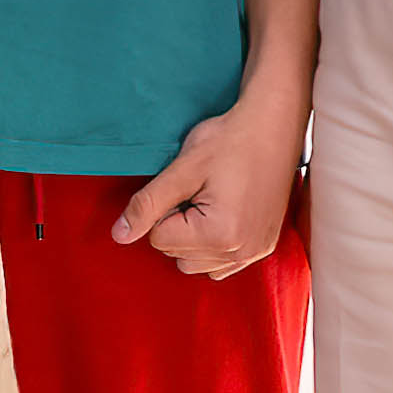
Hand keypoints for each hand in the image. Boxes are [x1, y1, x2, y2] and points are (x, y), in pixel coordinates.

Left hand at [111, 87, 305, 278]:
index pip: (159, 240)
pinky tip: (220, 214)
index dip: (161, 208)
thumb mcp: (181, 169)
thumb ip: (148, 204)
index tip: (184, 185)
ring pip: (197, 264)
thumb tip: (119, 236)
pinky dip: (212, 246)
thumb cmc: (228, 141)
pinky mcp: (264, 246)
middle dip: (175, 225)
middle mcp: (242, 253)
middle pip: (177, 255)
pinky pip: (222, 264)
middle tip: (197, 191)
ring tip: (208, 201)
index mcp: (220, 235)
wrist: (273, 127)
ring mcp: (256, 253)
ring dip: (192, 239)